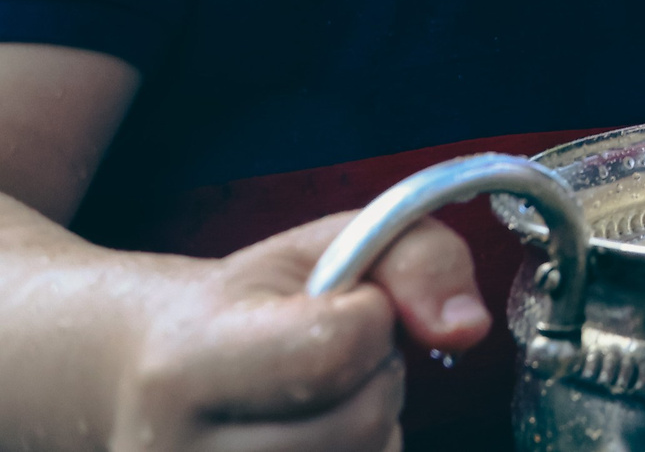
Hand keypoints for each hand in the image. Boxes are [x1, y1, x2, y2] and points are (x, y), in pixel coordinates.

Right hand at [113, 210, 486, 451]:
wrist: (145, 376)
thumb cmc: (250, 304)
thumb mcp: (326, 246)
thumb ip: (418, 256)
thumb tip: (466, 327)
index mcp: (185, 364)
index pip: (335, 349)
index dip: (371, 316)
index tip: (344, 304)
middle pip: (360, 424)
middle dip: (377, 379)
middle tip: (333, 359)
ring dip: (373, 430)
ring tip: (321, 401)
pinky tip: (321, 439)